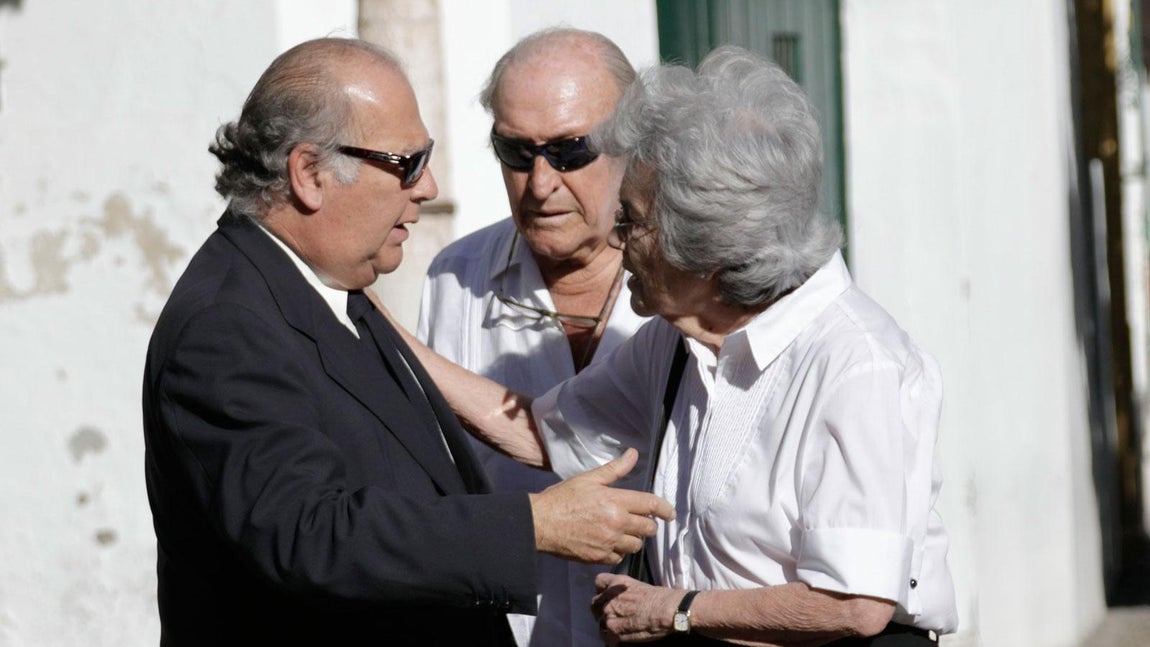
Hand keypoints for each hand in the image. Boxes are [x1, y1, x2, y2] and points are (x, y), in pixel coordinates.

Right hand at [529, 448, 673, 563]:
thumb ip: (616, 469)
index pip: (651, 505)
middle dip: (648, 524)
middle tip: (641, 521)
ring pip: (636, 545)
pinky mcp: (599, 557)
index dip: (665, 509)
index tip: (670, 513)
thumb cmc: (563, 498)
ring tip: (623, 532)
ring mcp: (608, 542)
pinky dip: (618, 551)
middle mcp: (616, 523)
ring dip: (634, 539)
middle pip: (648, 528)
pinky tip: (609, 543)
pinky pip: (619, 557)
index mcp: (616, 501)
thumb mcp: (589, 479)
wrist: (540, 523)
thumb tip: (634, 454)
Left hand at [592, 573, 683, 644]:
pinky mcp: (614, 628)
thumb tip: (624, 599)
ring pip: (599, 621)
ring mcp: (610, 613)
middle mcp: (610, 596)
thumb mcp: (638, 585)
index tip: (607, 596)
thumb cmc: (660, 597)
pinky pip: (606, 636)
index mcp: (617, 583)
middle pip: (595, 604)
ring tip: (617, 629)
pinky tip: (618, 639)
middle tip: (612, 616)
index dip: (602, 590)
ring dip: (606, 626)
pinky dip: (611, 639)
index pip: (598, 582)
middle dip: (601, 610)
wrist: (667, 609)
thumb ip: (625, 591)